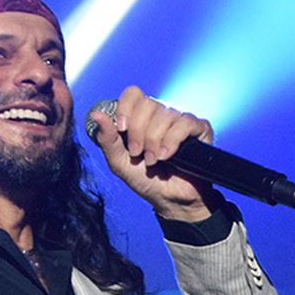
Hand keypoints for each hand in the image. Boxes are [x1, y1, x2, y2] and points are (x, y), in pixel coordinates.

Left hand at [88, 85, 218, 219]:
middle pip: (148, 103)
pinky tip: (167, 156)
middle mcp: (160, 115)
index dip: (126, 107)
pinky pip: (185, 122)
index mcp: (140, 118)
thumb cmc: (145, 180)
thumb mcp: (119, 163)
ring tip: (153, 161)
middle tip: (138, 153)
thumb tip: (96, 115)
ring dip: (155, 141)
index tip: (122, 128)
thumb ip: (107, 139)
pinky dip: (172, 140)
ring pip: (165, 114)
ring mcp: (180, 121)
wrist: (170, 200)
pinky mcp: (199, 129)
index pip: (133, 94)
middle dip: (139, 131)